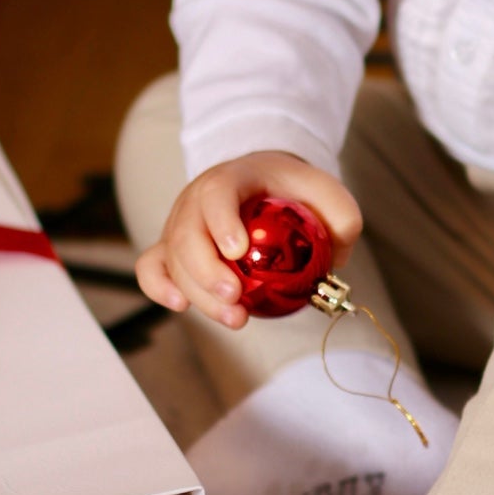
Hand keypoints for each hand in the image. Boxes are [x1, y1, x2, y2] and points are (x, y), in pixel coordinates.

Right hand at [134, 150, 361, 329]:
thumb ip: (342, 220)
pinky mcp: (172, 246)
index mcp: (233, 177)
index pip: (217, 193)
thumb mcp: (328, 193)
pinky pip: (151, 267)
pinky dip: (158, 287)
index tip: (237, 250)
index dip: (221, 221)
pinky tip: (181, 306)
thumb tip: (339, 258)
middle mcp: (197, 197)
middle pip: (187, 234)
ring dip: (197, 292)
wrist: (264, 181)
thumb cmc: (295, 190)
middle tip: (236, 297)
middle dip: (207, 271)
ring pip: (172, 258)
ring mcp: (180, 222)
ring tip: (234, 318)